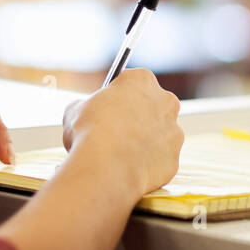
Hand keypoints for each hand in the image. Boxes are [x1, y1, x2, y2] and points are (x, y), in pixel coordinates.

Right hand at [62, 68, 182, 195]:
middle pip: (153, 106)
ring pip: (160, 136)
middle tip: (116, 131)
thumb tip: (83, 112)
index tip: (108, 107)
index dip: (118, 96)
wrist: (106, 165)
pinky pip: (159, 161)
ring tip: (120, 154)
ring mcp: (174, 132)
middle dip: (137, 117)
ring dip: (145, 142)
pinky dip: (146, 166)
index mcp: (142, 80)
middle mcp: (166, 102)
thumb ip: (86, 106)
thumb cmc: (91, 132)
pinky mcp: (173, 160)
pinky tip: (128, 169)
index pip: (132, 82)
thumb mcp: (75, 109)